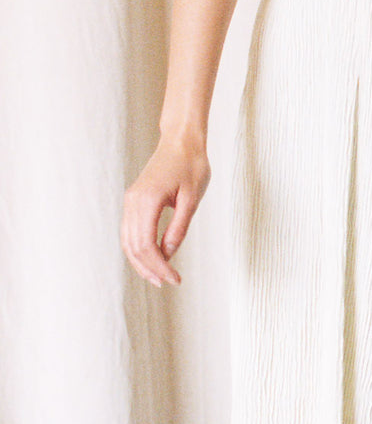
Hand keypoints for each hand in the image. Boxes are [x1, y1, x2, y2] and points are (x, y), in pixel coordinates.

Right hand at [121, 134, 210, 287]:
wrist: (181, 140)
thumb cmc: (191, 164)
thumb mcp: (191, 198)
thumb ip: (178, 227)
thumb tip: (168, 255)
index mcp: (147, 200)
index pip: (146, 244)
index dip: (159, 266)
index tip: (174, 279)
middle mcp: (133, 202)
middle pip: (133, 247)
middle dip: (149, 269)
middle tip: (168, 283)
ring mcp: (130, 200)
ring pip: (128, 241)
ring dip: (141, 262)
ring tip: (159, 277)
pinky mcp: (134, 200)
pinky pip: (130, 231)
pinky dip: (139, 248)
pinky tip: (153, 258)